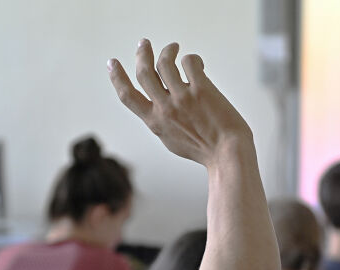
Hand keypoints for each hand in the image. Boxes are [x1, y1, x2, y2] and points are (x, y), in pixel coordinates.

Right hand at [107, 39, 252, 167]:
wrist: (227, 155)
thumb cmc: (204, 150)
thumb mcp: (172, 140)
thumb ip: (162, 122)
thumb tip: (159, 103)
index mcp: (154, 122)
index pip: (127, 96)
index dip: (117, 77)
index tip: (111, 62)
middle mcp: (165, 108)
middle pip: (143, 72)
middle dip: (141, 53)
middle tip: (144, 43)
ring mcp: (182, 98)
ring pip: (165, 62)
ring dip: (167, 50)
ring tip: (174, 47)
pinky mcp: (201, 90)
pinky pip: (190, 62)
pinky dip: (192, 59)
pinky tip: (199, 64)